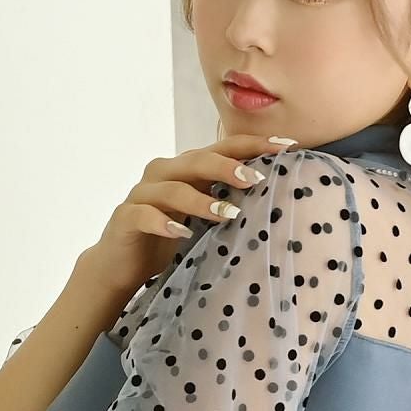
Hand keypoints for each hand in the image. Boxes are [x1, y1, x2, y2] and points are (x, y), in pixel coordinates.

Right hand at [81, 134, 298, 300]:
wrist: (122, 265)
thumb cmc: (170, 239)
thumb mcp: (204, 218)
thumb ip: (227, 200)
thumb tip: (277, 196)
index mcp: (186, 168)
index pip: (223, 148)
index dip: (254, 145)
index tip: (288, 146)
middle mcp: (164, 173)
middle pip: (197, 160)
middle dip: (228, 167)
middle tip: (255, 180)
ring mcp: (142, 194)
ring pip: (173, 188)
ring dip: (201, 201)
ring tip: (228, 214)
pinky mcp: (125, 217)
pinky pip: (144, 215)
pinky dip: (164, 223)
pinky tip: (181, 233)